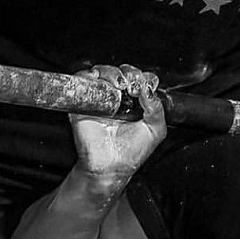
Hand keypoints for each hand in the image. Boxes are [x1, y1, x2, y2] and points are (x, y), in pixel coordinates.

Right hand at [69, 65, 166, 180]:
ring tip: (119, 85)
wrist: (110, 167)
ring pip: (104, 71)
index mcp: (136, 102)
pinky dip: (89, 76)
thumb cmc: (131, 152)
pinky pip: (82, 80)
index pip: (141, 79)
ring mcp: (101, 98)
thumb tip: (148, 90)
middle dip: (130, 73)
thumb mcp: (155, 130)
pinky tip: (100, 83)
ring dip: (112, 73)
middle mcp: (118, 97)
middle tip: (132, 86)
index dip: (144, 78)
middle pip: (123, 71)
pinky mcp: (84, 102)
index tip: (145, 87)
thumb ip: (157, 109)